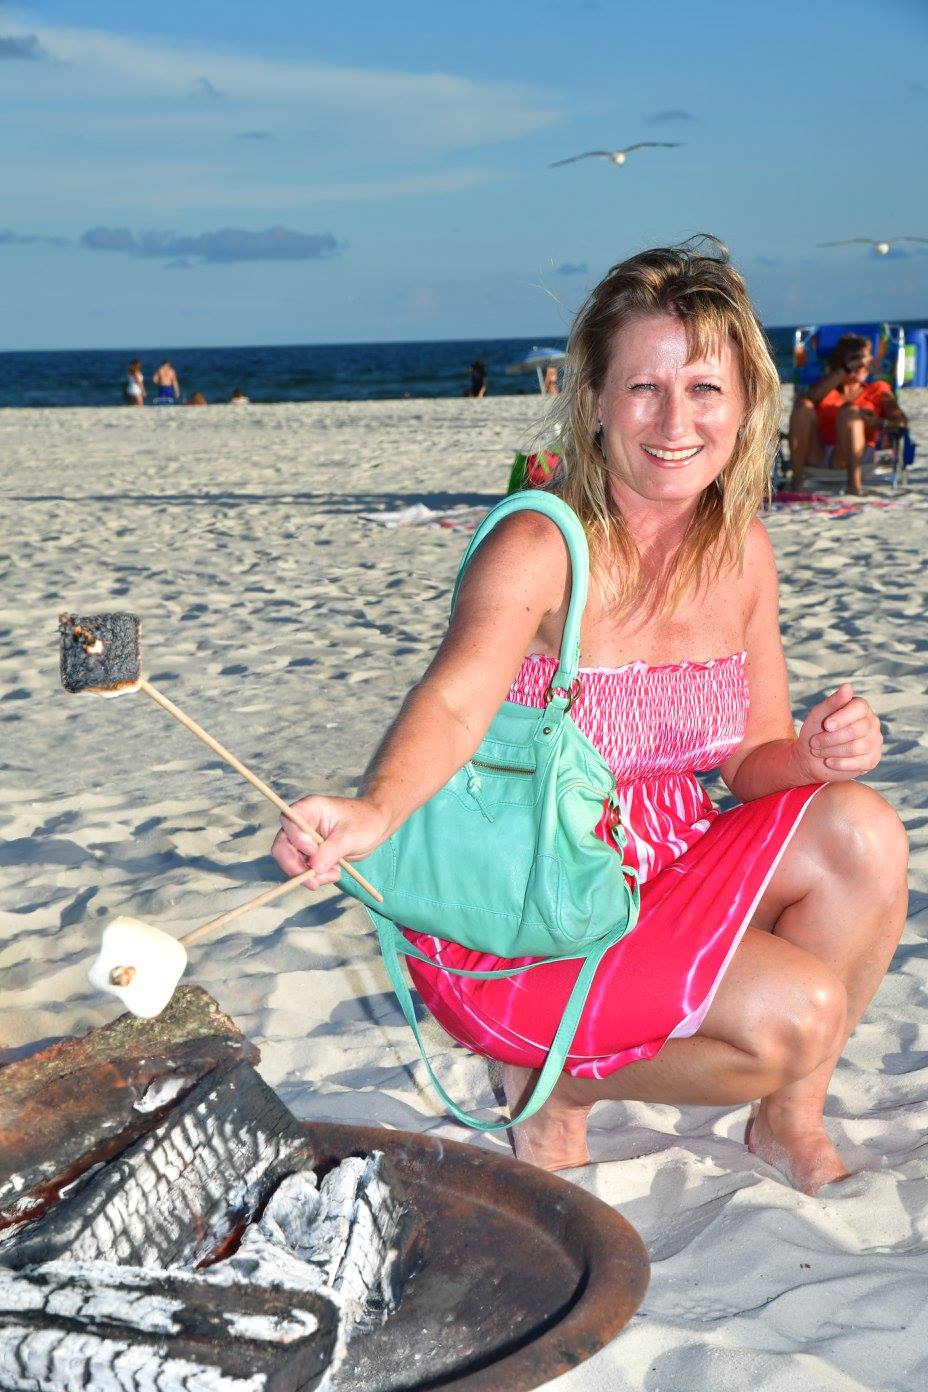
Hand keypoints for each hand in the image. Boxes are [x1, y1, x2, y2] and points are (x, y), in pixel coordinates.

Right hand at [271, 795, 390, 890]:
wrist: (375, 826)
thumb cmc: (365, 822)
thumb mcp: (350, 836)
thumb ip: (331, 851)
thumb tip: (314, 868)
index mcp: (310, 808)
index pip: (289, 821)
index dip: (296, 838)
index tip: (313, 851)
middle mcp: (302, 823)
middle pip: (282, 845)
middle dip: (295, 866)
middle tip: (313, 882)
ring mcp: (304, 840)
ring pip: (292, 862)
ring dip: (309, 875)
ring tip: (334, 874)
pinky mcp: (309, 854)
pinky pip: (303, 869)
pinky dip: (316, 877)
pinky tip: (334, 874)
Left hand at [792, 684, 882, 781]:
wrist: (810, 757)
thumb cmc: (816, 731)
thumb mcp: (819, 714)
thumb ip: (834, 701)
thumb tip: (848, 686)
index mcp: (861, 707)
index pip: (860, 708)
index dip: (843, 717)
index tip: (826, 725)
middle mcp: (872, 723)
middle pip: (857, 730)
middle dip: (831, 738)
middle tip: (814, 743)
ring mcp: (874, 742)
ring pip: (857, 747)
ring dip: (832, 751)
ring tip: (818, 751)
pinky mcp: (872, 760)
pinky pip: (860, 763)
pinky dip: (840, 763)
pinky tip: (829, 762)